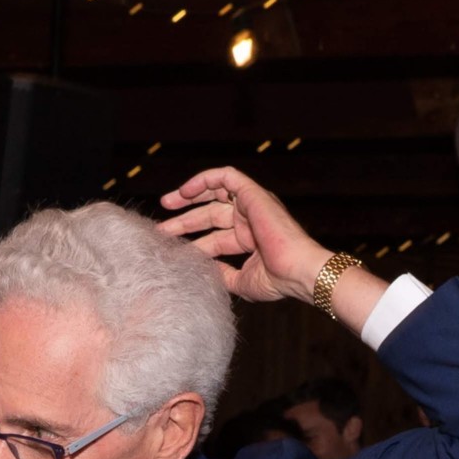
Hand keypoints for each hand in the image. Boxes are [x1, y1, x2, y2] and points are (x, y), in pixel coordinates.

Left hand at [154, 167, 332, 304]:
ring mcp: (252, 206)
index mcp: (248, 239)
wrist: (298, 272)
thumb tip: (202, 272)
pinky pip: (226, 177)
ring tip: (166, 203)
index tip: (167, 250)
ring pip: (215, 193)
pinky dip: (205, 179)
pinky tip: (185, 191)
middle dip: (183, 221)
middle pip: (209, 215)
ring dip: (189, 196)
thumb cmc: (277, 280)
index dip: (190, 241)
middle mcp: (249, 219)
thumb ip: (222, 275)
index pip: (212, 237)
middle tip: (160, 230)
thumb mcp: (241, 281)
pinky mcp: (253, 194)